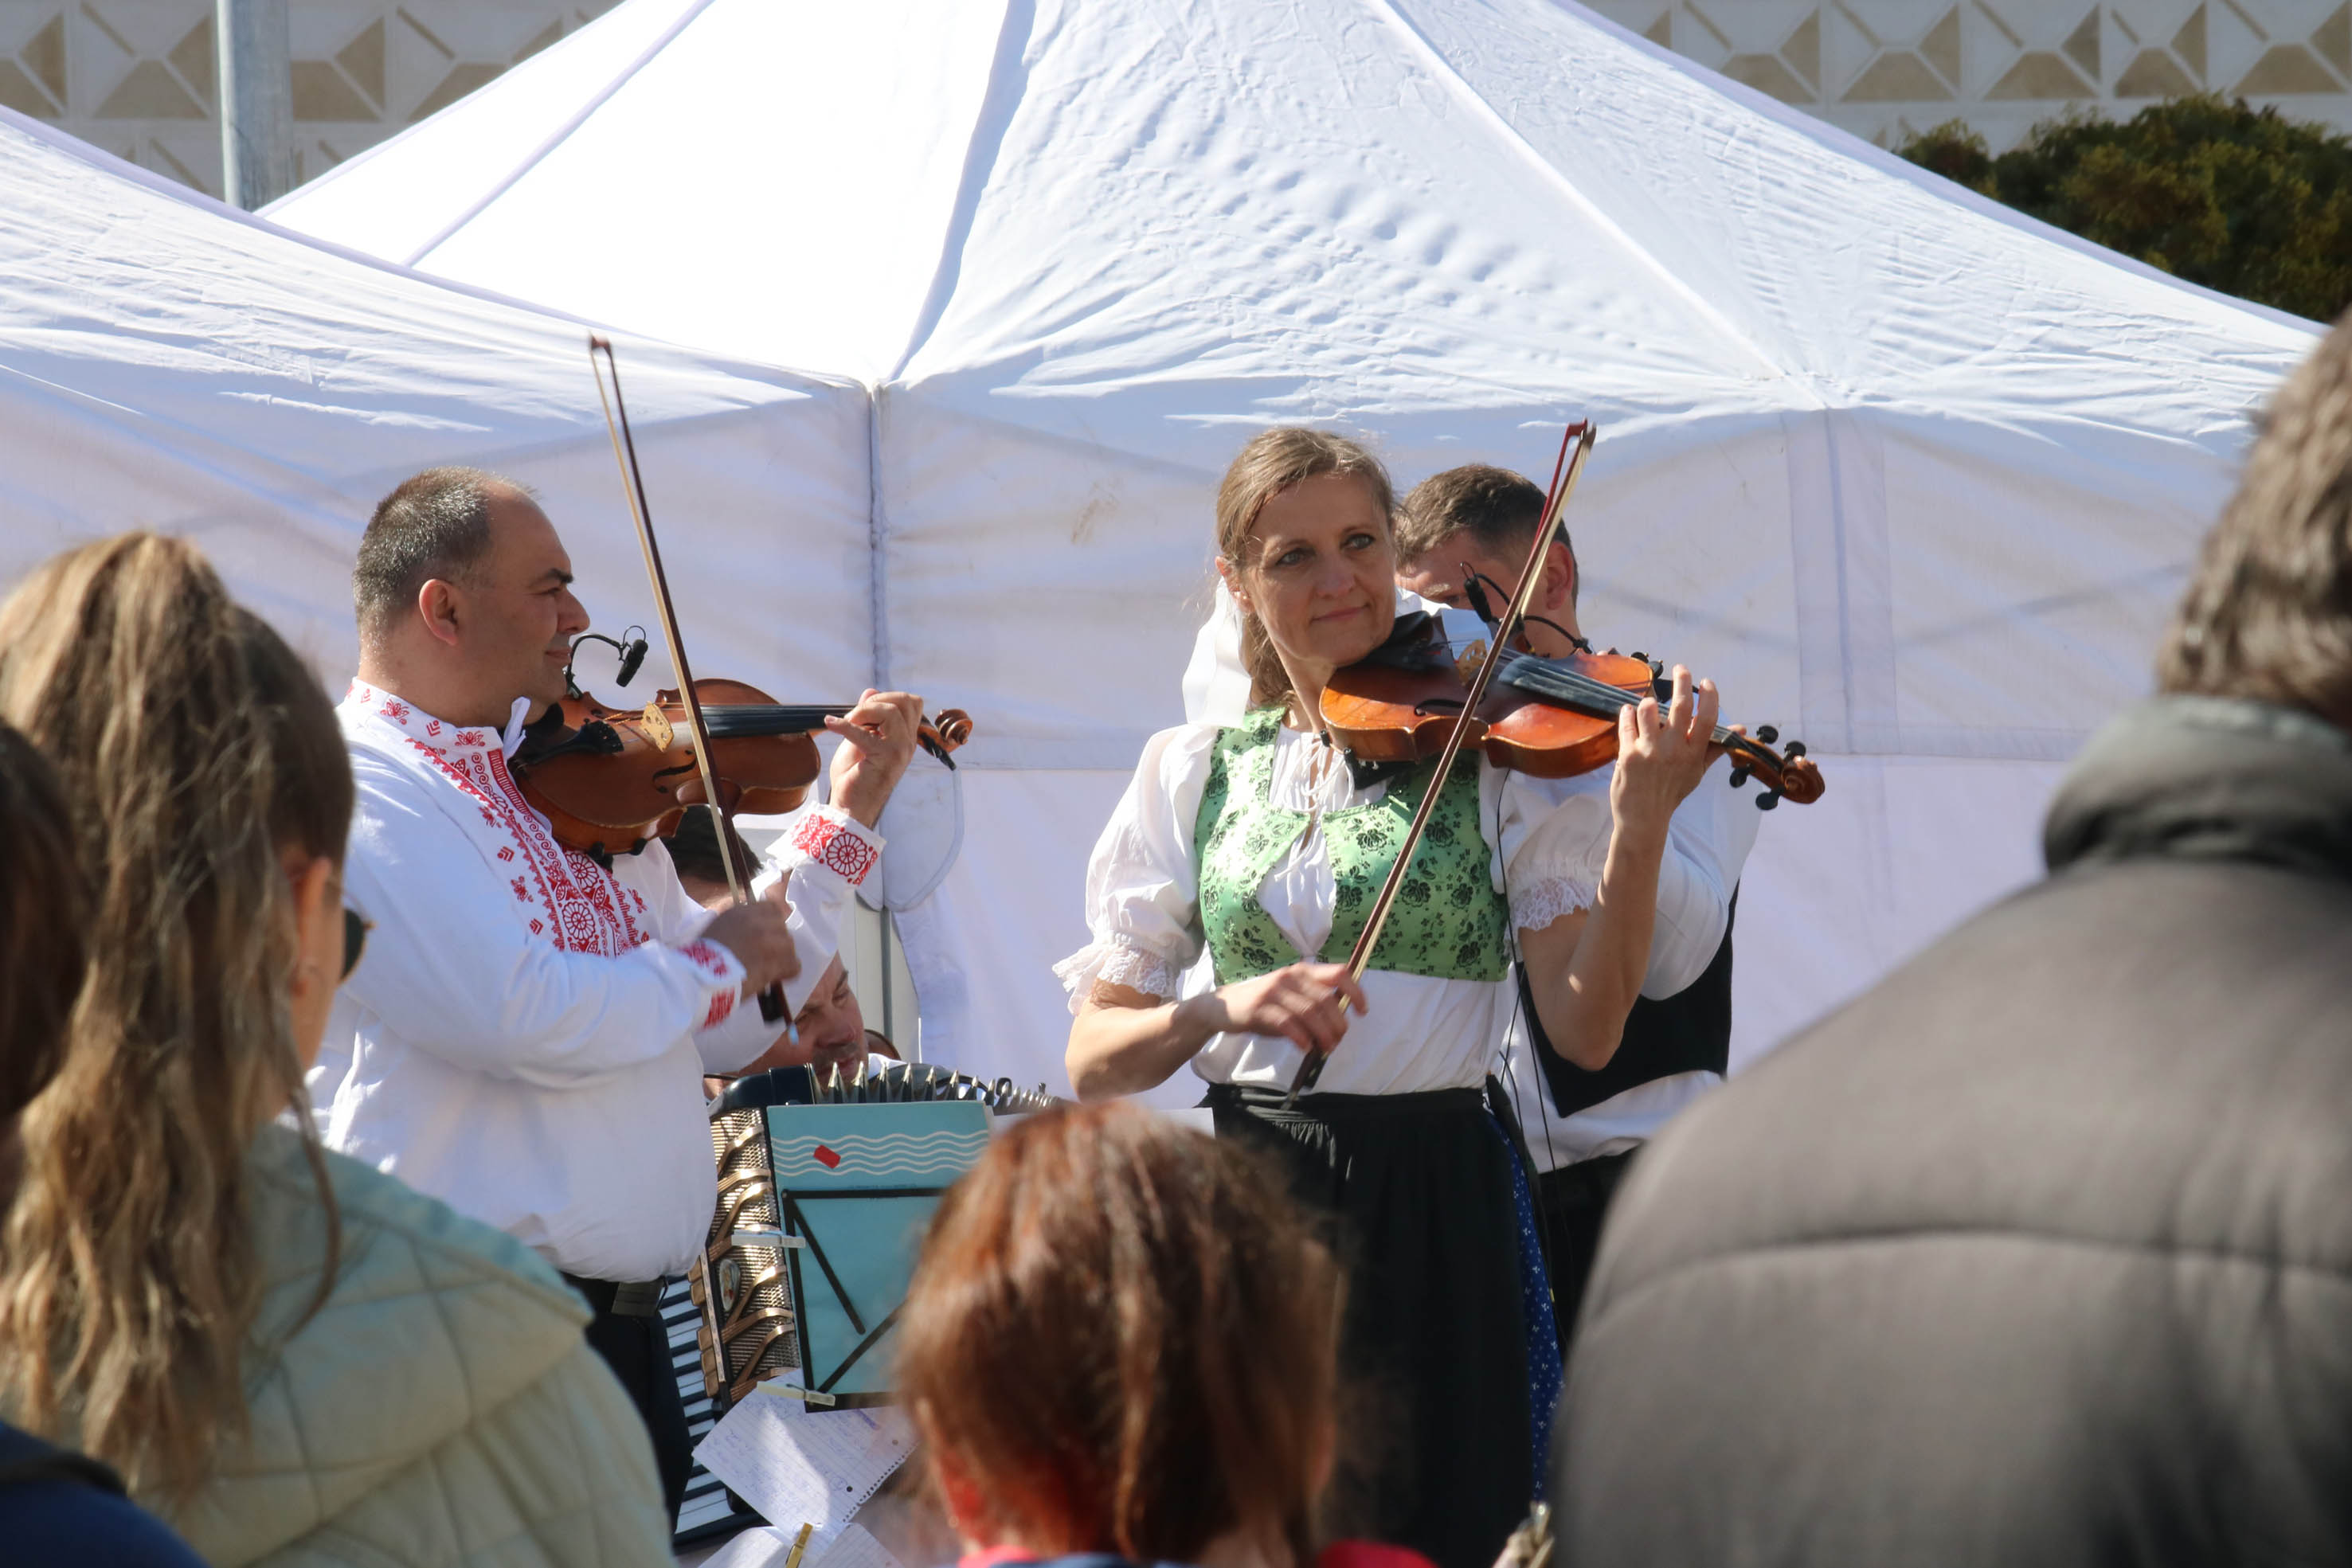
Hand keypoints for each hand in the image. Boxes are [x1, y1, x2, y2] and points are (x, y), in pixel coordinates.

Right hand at [701, 878, 800, 998]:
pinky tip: (774, 979)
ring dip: (780, 958)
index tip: (764, 937)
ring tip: (766, 971)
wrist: (700, 977)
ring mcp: (771, 940)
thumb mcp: (717, 927)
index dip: (771, 924)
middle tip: (763, 957)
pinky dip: (786, 974)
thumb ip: (737, 923)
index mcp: (743, 911)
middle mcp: (761, 921)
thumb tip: (749, 930)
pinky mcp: (778, 960)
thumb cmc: (701, 957)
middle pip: (782, 928)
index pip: (772, 908)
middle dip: (775, 942)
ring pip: (788, 946)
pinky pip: (794, 966)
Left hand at [826, 690, 923, 827]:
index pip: (912, 703)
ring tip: (847, 723)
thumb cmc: (854, 777)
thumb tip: (870, 691)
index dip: (888, 697)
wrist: (851, 808)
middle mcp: (908, 743)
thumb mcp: (859, 739)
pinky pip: (864, 733)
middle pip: (907, 701)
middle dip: (878, 700)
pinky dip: (843, 726)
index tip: (865, 710)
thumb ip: (867, 716)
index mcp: (905, 738)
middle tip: (856, 715)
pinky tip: (830, 724)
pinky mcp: (884, 758)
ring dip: (864, 711)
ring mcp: (899, 750)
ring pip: (891, 711)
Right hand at [1180, 961, 1368, 1059]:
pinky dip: (1301, 1038)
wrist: (1222, 1007)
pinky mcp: (1260, 1008)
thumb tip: (1340, 1024)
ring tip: (1326, 1048)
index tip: (1362, 1012)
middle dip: (1338, 1023)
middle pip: (1327, 998)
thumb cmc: (1262, 1005)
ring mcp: (1274, 991)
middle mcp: (1290, 977)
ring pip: (1310, 1012)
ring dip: (1323, 1034)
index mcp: (1302, 971)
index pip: (1338, 973)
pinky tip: (1305, 1049)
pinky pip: (1288, 1024)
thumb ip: (1313, 1003)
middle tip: (1339, 1041)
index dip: (1355, 991)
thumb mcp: (1290, 997)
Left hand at [1611, 665, 1718, 838]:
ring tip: (1647, 709)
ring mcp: (1649, 751)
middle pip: (1680, 706)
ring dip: (1647, 703)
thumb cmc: (1672, 792)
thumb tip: (1740, 728)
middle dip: (1682, 681)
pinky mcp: (1627, 753)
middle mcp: (1673, 750)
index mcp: (1693, 755)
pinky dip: (1627, 714)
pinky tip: (1628, 713)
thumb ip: (1715, 748)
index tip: (1707, 682)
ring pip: (1648, 710)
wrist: (1643, 817)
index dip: (1709, 697)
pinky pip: (1626, 722)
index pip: (1706, 719)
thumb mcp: (1696, 772)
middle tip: (1681, 669)